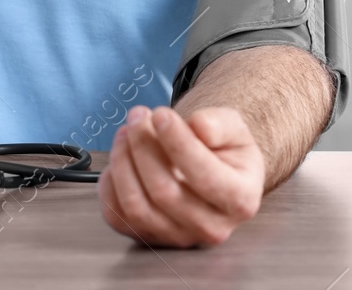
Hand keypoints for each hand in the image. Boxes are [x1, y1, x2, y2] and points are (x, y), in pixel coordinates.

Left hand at [99, 104, 264, 246]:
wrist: (212, 173)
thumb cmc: (222, 150)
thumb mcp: (234, 129)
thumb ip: (220, 124)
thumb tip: (198, 126)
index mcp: (240, 200)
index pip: (204, 177)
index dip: (177, 142)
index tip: (161, 113)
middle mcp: (211, 228)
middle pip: (164, 192)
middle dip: (144, 146)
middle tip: (138, 115)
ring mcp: (177, 237)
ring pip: (136, 206)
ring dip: (123, 161)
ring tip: (127, 130)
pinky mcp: (147, 237)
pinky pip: (116, 215)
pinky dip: (111, 182)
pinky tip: (122, 156)